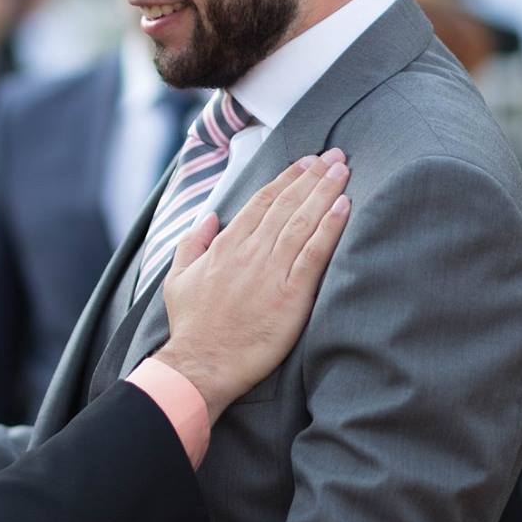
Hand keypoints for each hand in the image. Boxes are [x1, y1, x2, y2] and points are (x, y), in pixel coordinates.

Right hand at [154, 149, 351, 420]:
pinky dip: (329, 228)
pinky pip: (314, 254)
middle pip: (287, 204)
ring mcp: (271, 272)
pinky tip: (344, 208)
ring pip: (302, 222)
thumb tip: (208, 217)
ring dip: (324, 193)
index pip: (262, 202)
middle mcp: (250, 252)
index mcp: (226, 246)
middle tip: (335, 156)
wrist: (201, 365)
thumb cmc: (191, 327)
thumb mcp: (178, 279)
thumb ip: (191, 243)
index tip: (306, 162)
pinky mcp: (290, 296)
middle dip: (313, 176)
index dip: (286, 179)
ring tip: (343, 171)